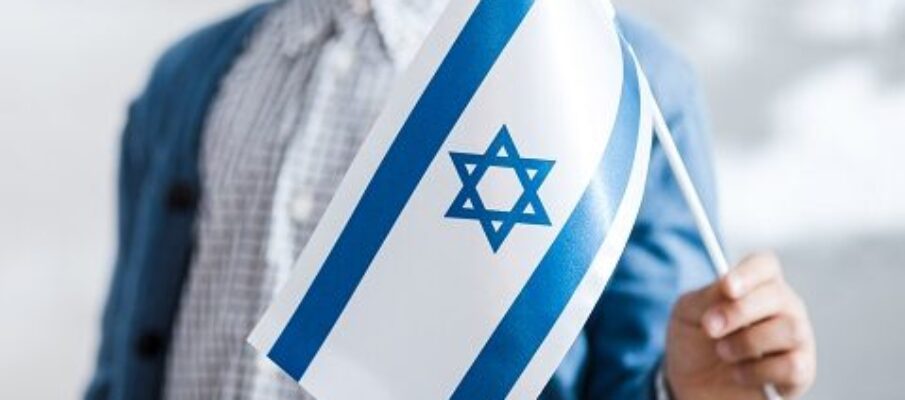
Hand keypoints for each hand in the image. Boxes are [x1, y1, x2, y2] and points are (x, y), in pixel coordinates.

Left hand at [665, 252, 815, 398]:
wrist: (693, 384)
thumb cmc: (694, 342)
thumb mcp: (688, 314)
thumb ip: (707, 297)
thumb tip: (729, 288)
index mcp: (755, 285)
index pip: (765, 265)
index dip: (749, 273)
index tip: (728, 288)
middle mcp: (783, 307)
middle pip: (777, 296)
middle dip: (739, 312)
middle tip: (710, 328)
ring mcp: (797, 338)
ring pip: (790, 329)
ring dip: (748, 343)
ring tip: (723, 353)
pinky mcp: (801, 371)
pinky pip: (792, 366)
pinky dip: (758, 371)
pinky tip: (739, 374)